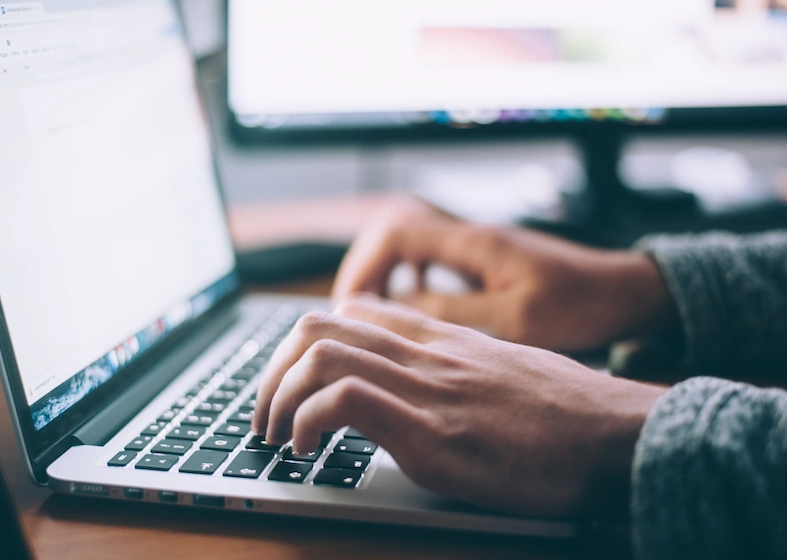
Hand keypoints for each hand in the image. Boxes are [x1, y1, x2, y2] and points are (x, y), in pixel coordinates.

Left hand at [253, 295, 666, 518]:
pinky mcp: (432, 432)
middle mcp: (426, 353)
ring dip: (277, 396)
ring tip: (276, 435)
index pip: (353, 311)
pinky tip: (307, 451)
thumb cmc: (569, 413)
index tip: (295, 382)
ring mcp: (427, 388)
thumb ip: (457, 369)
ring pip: (319, 353)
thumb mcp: (505, 373)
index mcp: (442, 339)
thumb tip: (424, 389)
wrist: (620, 434)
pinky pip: (344, 400)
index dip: (306, 343)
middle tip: (266, 413)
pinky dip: (307, 422)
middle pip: (318, 325)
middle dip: (273, 370)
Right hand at [332, 197, 676, 351]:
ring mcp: (476, 246)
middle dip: (365, 269)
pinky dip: (409, 278)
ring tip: (372, 312)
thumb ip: (453, 312)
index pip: (396, 233)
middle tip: (352, 312)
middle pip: (393, 232)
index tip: (351, 306)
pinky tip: (412, 306)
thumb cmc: (580, 304)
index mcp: (474, 242)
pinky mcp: (484, 260)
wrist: (624, 292)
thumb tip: (396, 309)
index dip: (364, 266)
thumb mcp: (515, 319)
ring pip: (409, 245)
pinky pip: (430, 259)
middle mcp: (469, 236)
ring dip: (385, 274)